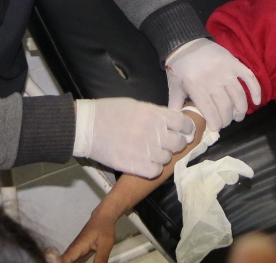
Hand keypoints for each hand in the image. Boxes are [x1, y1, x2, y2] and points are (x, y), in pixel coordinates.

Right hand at [61, 206, 118, 262]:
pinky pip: (74, 262)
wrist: (103, 217)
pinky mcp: (79, 254)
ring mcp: (75, 252)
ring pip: (68, 262)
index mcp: (76, 248)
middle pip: (63, 262)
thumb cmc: (104, 228)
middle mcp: (72, 251)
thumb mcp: (105, 245)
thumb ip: (100, 259)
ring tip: (82, 262)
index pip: (62, 261)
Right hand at [73, 98, 193, 178]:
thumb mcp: (138, 105)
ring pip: (167, 158)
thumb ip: (157, 114)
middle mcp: (155, 132)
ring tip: (152, 152)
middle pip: (179, 143)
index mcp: (156, 115)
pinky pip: (156, 171)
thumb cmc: (110, 111)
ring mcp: (146, 150)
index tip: (185, 131)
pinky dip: (153, 168)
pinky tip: (146, 163)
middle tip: (168, 143)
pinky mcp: (135, 166)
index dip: (187, 129)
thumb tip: (173, 122)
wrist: (87, 126)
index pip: (185, 124)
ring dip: (163, 156)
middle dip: (176, 143)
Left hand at [166, 39, 261, 129]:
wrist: (186, 43)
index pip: (210, 111)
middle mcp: (212, 80)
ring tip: (238, 117)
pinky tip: (257, 101)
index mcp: (196, 87)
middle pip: (225, 106)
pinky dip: (256, 90)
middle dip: (227, 119)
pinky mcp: (234, 63)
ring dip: (241, 110)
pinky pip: (249, 78)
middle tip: (227, 123)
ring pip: (238, 96)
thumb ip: (176, 107)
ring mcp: (225, 71)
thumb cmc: (179, 67)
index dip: (215, 123)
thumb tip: (181, 126)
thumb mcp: (174, 88)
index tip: (216, 128)